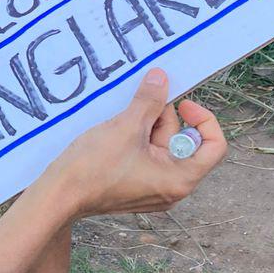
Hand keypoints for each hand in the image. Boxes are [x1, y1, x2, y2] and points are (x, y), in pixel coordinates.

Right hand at [47, 68, 226, 217]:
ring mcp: (153, 189)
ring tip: (121, 121)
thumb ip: (150, 101)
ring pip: (162, 147)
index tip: (181, 102)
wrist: (59, 195)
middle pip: (183, 142)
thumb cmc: (94, 166)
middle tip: (139, 106)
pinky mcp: (136, 186)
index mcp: (180, 179)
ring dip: (145, 126)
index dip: (203, 118)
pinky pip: (147, 156)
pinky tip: (117, 131)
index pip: (214, 146)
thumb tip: (161, 78)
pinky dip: (137, 139)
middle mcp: (172, 188)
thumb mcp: (126, 126)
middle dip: (163, 118)